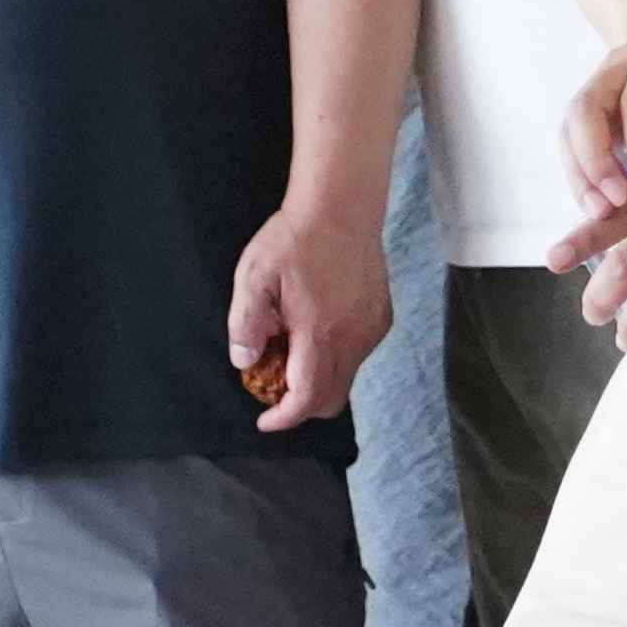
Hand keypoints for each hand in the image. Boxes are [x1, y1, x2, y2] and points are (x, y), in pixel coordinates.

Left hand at [224, 200, 393, 434]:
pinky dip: (336, 357)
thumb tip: (245, 362)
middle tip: (275, 387)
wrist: (341, 206)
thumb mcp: (253, 278)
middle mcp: (352, 338)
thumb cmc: (294, 239)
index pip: (307, 397)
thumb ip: (246, 325)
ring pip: (346, 377)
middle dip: (302, 405)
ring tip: (294, 349)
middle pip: (331, 399)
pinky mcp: (382, 317)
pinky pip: (359, 355)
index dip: (284, 418)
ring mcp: (371, 329)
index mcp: (318, 332)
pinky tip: (319, 328)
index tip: (265, 420)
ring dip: (319, 379)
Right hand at [563, 3, 626, 219]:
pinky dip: (580, 174)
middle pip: (585, 110)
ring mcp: (595, 85)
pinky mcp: (588, 108)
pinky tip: (599, 203)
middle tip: (616, 205)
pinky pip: (571, 141)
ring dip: (580, 174)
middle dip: (594, 162)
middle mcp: (615, 66)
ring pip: (570, 128)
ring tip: (601, 214)